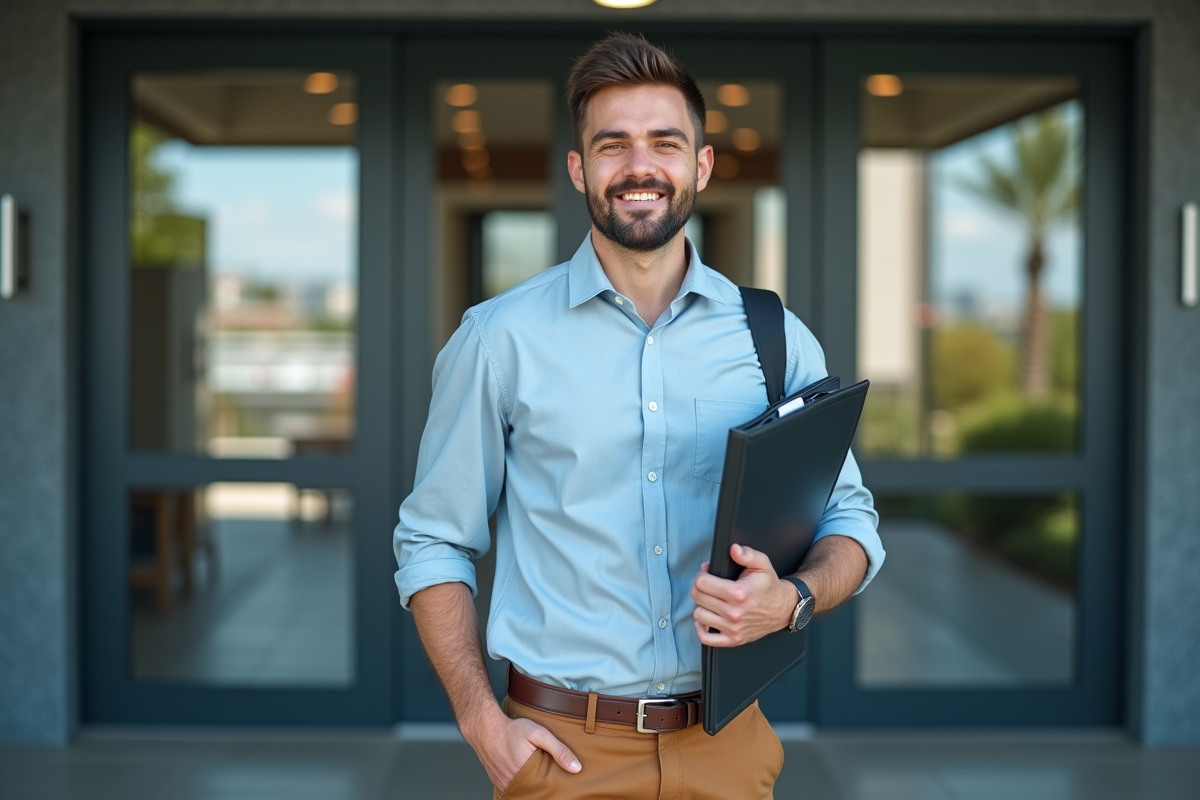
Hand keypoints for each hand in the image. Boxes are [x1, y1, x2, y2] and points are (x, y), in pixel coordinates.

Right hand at [464, 707, 581, 791]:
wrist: (485, 727)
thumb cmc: (511, 730)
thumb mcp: (539, 734)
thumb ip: (559, 750)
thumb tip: (576, 768)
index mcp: (526, 774)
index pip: (544, 789)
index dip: (552, 786)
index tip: (558, 781)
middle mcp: (513, 782)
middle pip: (533, 791)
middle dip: (541, 786)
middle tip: (548, 777)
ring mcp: (504, 783)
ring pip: (522, 790)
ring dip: (530, 785)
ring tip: (537, 775)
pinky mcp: (498, 781)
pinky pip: (512, 787)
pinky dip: (519, 783)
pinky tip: (524, 773)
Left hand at [690, 543, 796, 647]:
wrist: (783, 609)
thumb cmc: (769, 587)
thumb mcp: (762, 564)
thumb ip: (747, 554)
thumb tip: (734, 549)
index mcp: (739, 593)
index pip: (702, 583)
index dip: (701, 575)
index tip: (706, 574)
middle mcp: (734, 613)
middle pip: (698, 597)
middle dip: (698, 588)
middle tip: (706, 585)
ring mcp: (733, 628)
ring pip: (699, 615)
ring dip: (701, 606)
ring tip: (710, 600)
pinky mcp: (734, 639)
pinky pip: (706, 638)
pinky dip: (702, 628)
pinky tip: (708, 618)